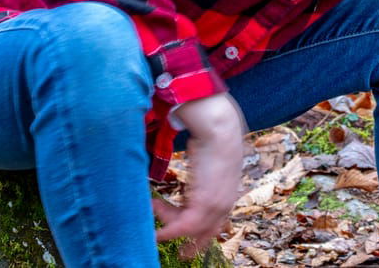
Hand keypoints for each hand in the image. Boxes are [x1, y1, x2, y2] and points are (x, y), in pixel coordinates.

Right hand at [153, 93, 246, 255]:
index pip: (214, 221)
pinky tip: (156, 234)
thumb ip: (205, 169)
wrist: (219, 128)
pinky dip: (168, 231)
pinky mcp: (205, 204)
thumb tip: (197, 160)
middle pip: (205, 231)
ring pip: (190, 229)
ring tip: (151, 218)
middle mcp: (225, 204)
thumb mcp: (214, 156)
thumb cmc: (215, 134)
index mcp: (228, 194)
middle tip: (175, 249)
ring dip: (168, 225)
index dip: (198, 230)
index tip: (184, 234)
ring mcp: (217, 206)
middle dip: (190, 243)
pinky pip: (184, 226)